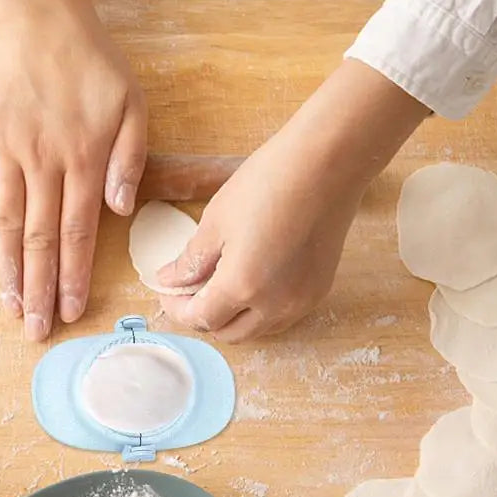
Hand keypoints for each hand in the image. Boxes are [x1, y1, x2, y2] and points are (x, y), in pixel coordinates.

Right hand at [0, 0, 146, 340]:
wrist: (42, 25)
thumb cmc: (95, 69)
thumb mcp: (133, 106)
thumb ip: (130, 160)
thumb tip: (120, 209)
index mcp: (83, 159)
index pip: (77, 233)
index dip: (73, 277)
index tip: (69, 312)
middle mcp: (42, 162)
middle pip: (40, 240)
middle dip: (38, 290)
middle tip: (36, 329)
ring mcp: (7, 153)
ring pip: (8, 224)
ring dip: (9, 271)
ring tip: (11, 308)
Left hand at [157, 60, 429, 342]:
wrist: (328, 163)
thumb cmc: (269, 183)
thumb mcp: (216, 220)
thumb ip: (191, 260)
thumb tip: (169, 281)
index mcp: (242, 286)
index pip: (200, 319)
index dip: (178, 310)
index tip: (168, 293)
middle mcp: (274, 305)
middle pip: (228, 333)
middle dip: (204, 318)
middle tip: (190, 292)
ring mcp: (300, 302)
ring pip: (256, 330)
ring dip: (233, 318)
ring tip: (221, 287)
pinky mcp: (319, 291)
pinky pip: (282, 317)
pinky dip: (260, 310)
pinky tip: (253, 283)